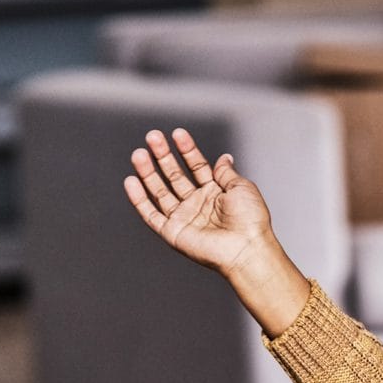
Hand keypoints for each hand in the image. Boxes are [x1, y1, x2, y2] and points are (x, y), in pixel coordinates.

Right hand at [122, 128, 274, 276]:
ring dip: (148, 173)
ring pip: (160, 192)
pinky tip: (131, 181)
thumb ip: (226, 172)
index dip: (187, 150)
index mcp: (215, 193)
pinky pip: (151, 215)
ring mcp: (184, 218)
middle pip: (175, 176)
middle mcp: (197, 204)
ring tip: (139, 154)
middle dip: (163, 156)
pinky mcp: (172, 233)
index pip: (196, 166)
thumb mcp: (241, 187)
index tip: (178, 134)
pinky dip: (139, 200)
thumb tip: (224, 157)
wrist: (246, 248)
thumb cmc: (251, 221)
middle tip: (152, 137)